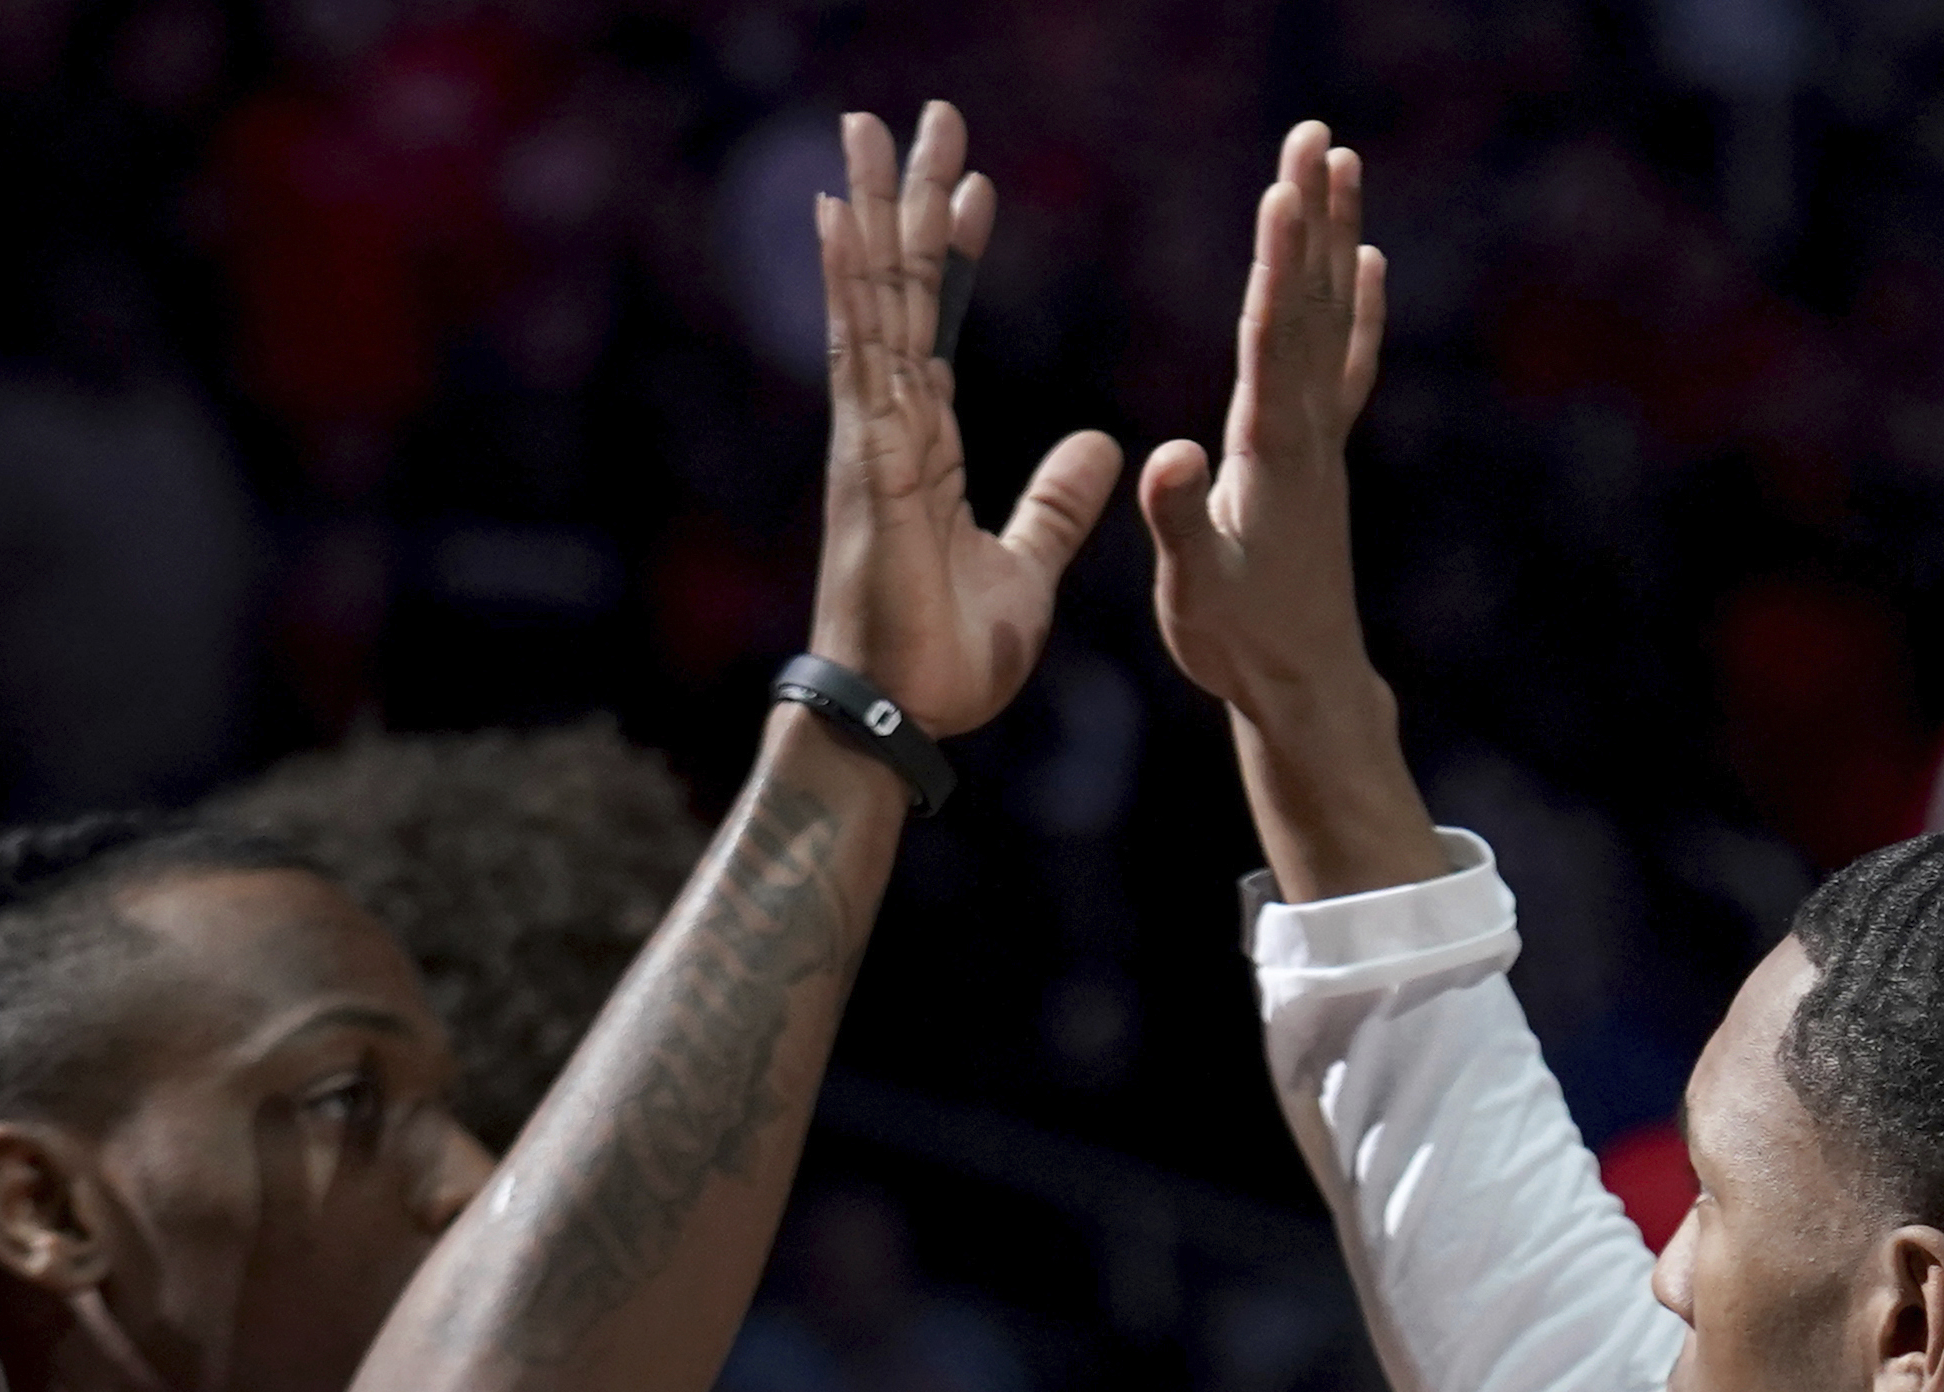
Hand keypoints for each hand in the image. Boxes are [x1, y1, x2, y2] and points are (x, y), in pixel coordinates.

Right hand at [810, 101, 1118, 739]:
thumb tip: (1102, 444)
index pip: (939, 330)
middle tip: (915, 117)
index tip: (974, 188)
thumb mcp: (1028, 566)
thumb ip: (1056, 503)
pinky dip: (849, 285)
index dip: (953, 259)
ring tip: (867, 129)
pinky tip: (841, 219)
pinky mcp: (866, 463)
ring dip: (873, 214)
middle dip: (907, 204)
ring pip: (873, 303)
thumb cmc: (949, 660)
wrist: (902, 723)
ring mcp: (870, 440)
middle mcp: (889, 429)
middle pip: (898, 293)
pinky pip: (861, 357)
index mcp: (925, 451)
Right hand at [1141, 122, 1442, 901]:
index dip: (1277, 261)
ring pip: (1328, 318)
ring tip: (1340, 162)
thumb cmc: (1240, 642)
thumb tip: (1172, 454)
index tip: (1283, 188)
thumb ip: (1181, 519)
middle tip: (1316, 135)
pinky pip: (1342, 362)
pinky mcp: (1321, 455)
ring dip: (1333, 238)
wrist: (1307, 683)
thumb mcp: (1196, 589)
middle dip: (1309, 218)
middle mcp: (1305, 432)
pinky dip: (1354, 306)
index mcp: (1270, 452)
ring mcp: (1319, 439)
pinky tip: (1365, 259)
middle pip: (1307, 304)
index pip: (1271, 338)